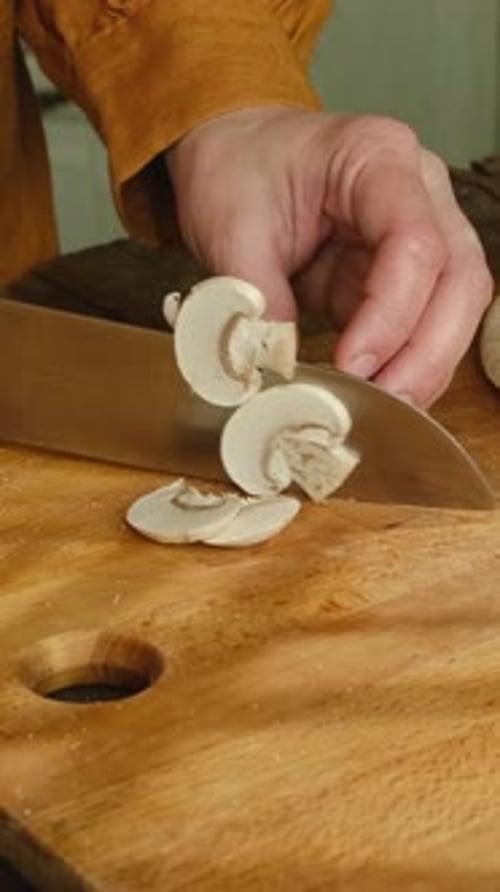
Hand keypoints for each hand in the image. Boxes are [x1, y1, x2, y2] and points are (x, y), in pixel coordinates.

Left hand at [166, 106, 492, 406]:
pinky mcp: (400, 274)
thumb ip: (256, 299)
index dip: (391, 316)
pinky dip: (403, 364)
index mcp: (378, 157)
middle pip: (460, 280)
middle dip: (426, 353)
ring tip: (380, 408)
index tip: (352, 365)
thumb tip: (276, 369)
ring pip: (454, 308)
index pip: (416, 245)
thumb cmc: (238, 169)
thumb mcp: (231, 229)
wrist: (234, 155)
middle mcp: (418, 192)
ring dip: (423, 366)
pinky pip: (421, 325)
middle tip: (384, 403)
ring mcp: (418, 233)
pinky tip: (375, 393)